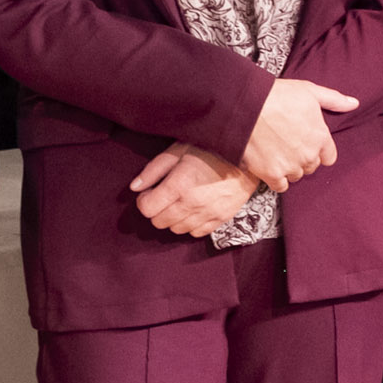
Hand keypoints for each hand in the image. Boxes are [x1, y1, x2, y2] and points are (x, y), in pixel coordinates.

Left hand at [132, 143, 260, 237]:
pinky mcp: (221, 218)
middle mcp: (192, 203)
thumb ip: (154, 170)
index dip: (144, 200)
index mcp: (179, 184)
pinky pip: (196, 233)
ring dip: (173, 218)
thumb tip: (135, 187)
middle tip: (163, 196)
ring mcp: (208, 213)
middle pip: (159, 222)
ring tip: (179, 202)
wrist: (247, 157)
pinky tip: (193, 209)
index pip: (147, 209)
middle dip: (156, 210)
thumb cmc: (210, 150)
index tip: (150, 192)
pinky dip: (190, 224)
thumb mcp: (178, 151)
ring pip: (176, 229)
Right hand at [242, 77, 359, 190]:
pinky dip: (276, 179)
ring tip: (276, 153)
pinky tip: (269, 166)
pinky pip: (280, 186)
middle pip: (311, 167)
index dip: (319, 152)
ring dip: (289, 168)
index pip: (329, 157)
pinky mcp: (271, 174)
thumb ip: (334, 100)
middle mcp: (309, 155)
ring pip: (296, 176)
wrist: (245, 106)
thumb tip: (354, 103)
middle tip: (288, 146)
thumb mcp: (309, 91)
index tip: (308, 145)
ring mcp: (290, 166)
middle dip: (303, 159)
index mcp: (321, 137)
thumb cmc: (277, 95)